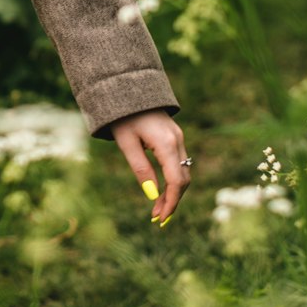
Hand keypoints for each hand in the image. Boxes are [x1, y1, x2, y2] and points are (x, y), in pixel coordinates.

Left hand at [110, 107, 190, 226]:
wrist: (128, 87)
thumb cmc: (123, 116)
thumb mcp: (126, 143)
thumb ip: (140, 169)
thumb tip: (151, 195)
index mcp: (167, 144)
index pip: (176, 182)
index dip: (170, 203)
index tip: (160, 219)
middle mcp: (178, 141)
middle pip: (183, 179)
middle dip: (172, 201)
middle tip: (157, 219)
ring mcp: (178, 137)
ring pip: (183, 172)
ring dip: (173, 192)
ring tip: (157, 209)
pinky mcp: (175, 136)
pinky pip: (179, 163)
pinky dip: (173, 179)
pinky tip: (162, 190)